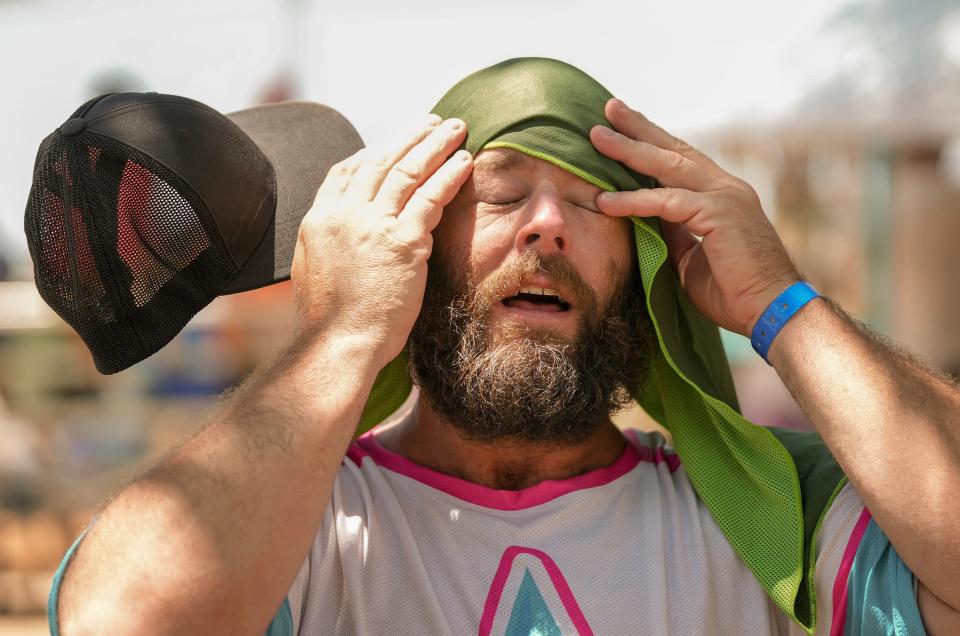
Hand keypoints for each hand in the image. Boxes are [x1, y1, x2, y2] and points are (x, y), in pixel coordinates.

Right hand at [290, 116, 472, 367]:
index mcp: (319, 219)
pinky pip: (431, 197)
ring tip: (455, 128)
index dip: (374, 153)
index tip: (394, 144)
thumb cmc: (329, 322)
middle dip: (410, 136)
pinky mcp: (403, 241)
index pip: (346, 171)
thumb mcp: (314, 271)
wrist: (336, 345)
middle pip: (381, 161)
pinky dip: (449, 175)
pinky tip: (464, 162)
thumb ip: (331, 243)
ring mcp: (373, 224)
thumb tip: (345, 238)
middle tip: (433, 122)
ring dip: (435, 144)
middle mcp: (344, 213)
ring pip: (408, 171)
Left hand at [589, 98, 799, 336]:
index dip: (652, 141)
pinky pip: (666, 203)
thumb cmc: (734, 291)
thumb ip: (673, 231)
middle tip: (609, 107)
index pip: (681, 160)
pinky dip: (633, 201)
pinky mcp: (719, 214)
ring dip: (629, 150)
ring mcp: (725, 197)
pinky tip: (605, 201)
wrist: (770, 311)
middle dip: (638, 128)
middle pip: (674, 149)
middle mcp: (726, 188)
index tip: (623, 125)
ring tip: (597, 136)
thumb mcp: (691, 255)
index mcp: (722, 195)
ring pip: (668, 166)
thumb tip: (646, 217)